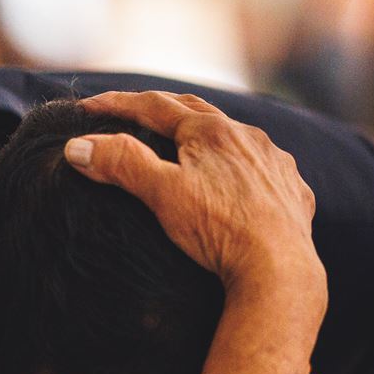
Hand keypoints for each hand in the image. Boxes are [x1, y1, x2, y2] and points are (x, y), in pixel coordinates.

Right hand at [65, 91, 323, 303]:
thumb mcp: (161, 194)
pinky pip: (266, 171)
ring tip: (195, 147)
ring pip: (237, 139)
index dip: (118, 104)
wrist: (277, 268)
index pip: (153, 107)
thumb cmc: (218, 229)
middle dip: (164, 109)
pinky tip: (243, 185)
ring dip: (212, 138)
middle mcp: (247, 136)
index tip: (88, 108)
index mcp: (210, 131)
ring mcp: (275, 163)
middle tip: (138, 113)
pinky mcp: (294, 192)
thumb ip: (122, 164)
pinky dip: (246, 171)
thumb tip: (78, 146)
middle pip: (197, 111)